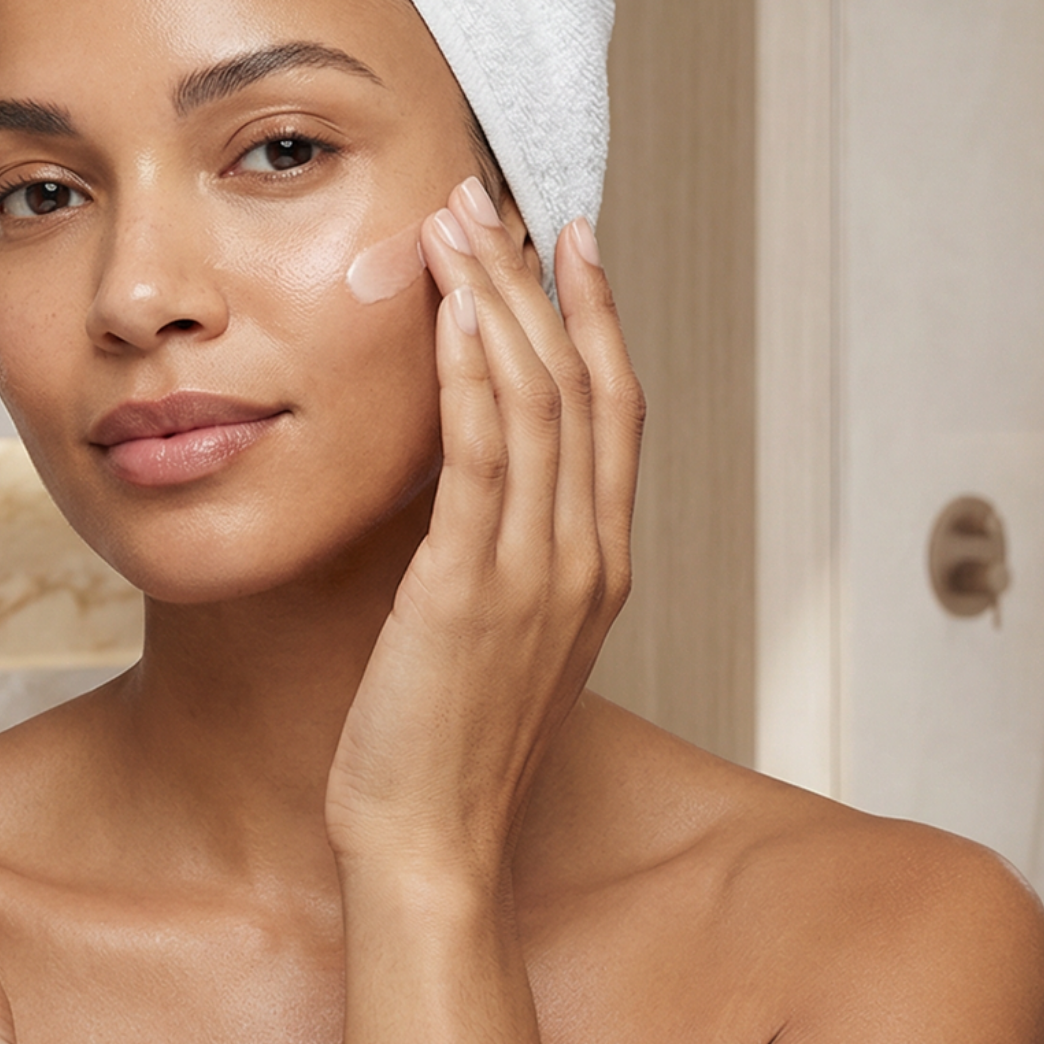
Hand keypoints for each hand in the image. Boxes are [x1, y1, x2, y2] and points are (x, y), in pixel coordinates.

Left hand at [324, 177, 642, 878]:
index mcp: (597, 566)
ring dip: (497, 300)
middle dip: (539, 281)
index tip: (569, 239)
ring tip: (455, 223)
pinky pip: (484, 455)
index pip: (613, 410)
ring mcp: (538, 571)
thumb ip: (500, 560)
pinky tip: (451, 312)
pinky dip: (473, 373)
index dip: (596, 315)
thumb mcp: (490, 638)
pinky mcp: (471, 586)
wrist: (430, 845)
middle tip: (494, 198)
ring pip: (538, 401)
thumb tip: (470, 495)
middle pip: (583, 384)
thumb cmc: (442, 750)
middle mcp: (585, 557)